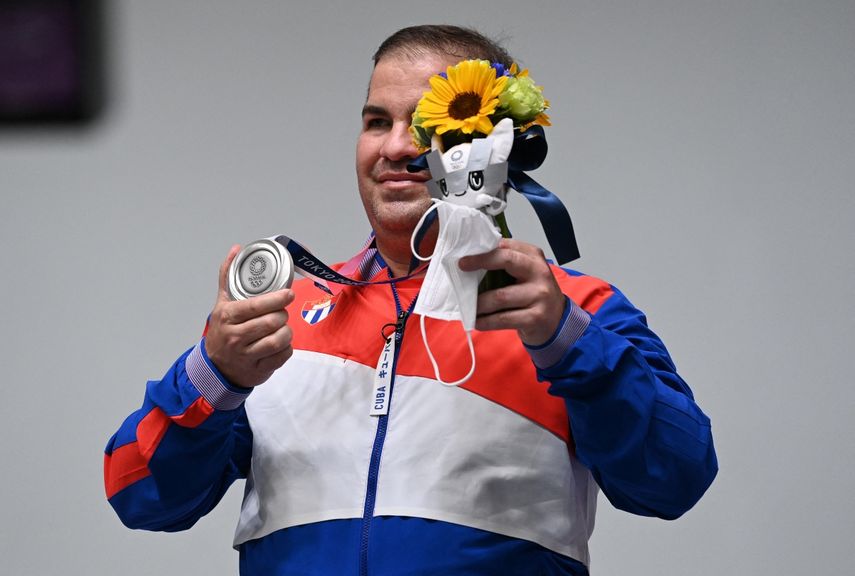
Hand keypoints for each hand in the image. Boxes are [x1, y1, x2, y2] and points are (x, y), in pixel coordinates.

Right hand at [204, 245, 294, 387]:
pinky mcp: (258, 369)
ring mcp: (246, 355)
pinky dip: (286, 348)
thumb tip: (235, 249)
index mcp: (228, 316)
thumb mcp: (221, 303)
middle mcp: (235, 337)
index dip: (277, 299)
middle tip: (281, 312)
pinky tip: (281, 343)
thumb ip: (228, 276)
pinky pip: (282, 356)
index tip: (288, 293)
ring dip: (287, 332)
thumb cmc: (222, 331)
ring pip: (279, 340)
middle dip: (282, 315)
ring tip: (282, 327)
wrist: (215, 367)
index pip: (257, 306)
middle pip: (272, 322)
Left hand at [458, 238, 565, 346]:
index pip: (507, 246)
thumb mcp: (526, 272)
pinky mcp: (535, 317)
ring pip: (500, 296)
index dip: (483, 251)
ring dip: (479, 303)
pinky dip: (486, 321)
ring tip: (468, 306)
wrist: (557, 321)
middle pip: (507, 260)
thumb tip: (473, 258)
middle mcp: (540, 272)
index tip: (464, 258)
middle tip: (461, 270)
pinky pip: (503, 318)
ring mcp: (539, 295)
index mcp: (534, 257)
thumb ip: (506, 262)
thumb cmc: (534, 293)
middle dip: (481, 263)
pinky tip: (477, 321)